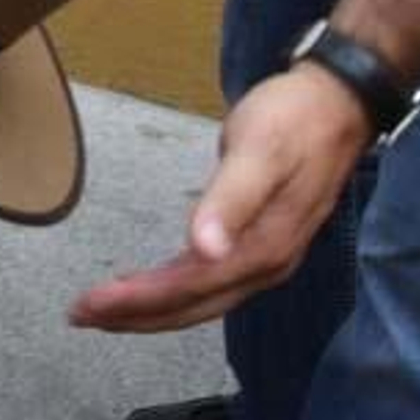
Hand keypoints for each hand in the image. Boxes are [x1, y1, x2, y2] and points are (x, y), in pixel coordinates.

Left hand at [70, 64, 373, 331]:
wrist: (339, 102)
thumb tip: (205, 250)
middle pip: (192, 306)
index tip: (89, 305)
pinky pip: (209, 282)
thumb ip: (231, 201)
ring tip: (102, 311)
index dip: (139, 302)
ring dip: (150, 309)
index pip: (189, 288)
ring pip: (199, 300)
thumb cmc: (294, 119)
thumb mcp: (260, 152)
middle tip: (79, 316)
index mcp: (263, 248)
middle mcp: (266, 265)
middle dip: (135, 317)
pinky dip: (173, 289)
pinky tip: (148, 286)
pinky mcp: (260, 244)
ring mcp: (266, 258)